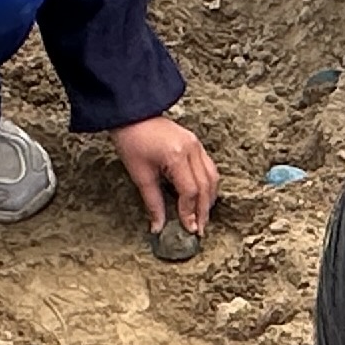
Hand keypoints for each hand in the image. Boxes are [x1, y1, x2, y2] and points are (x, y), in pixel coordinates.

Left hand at [110, 115, 216, 231]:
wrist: (132, 115)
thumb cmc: (132, 142)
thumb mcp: (140, 176)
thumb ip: (153, 203)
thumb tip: (158, 226)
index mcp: (177, 156)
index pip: (190, 191)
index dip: (190, 212)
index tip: (188, 229)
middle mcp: (192, 149)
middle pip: (206, 186)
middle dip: (203, 210)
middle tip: (200, 229)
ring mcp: (196, 145)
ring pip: (212, 177)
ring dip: (209, 198)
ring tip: (202, 216)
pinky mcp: (195, 143)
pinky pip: (209, 167)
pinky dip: (208, 184)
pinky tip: (202, 196)